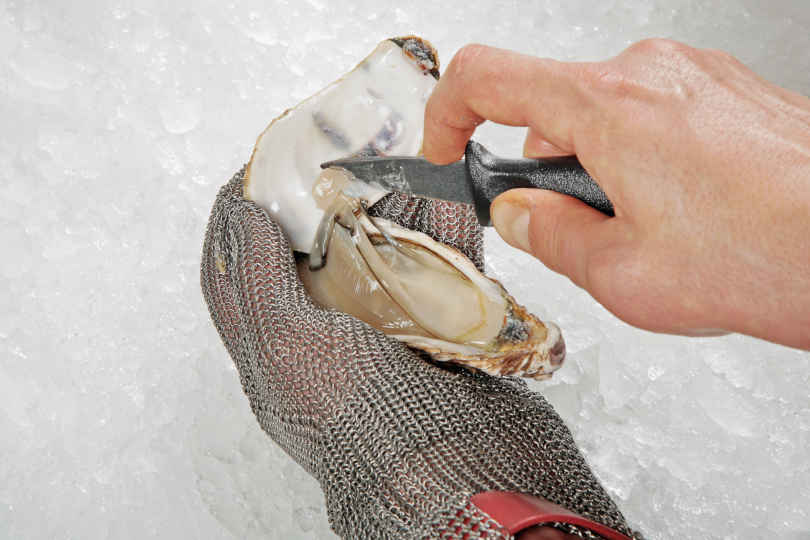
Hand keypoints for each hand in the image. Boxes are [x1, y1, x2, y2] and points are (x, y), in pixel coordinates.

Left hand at [200, 171, 637, 538]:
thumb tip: (236, 217)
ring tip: (394, 173)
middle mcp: (329, 342)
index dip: (236, 218)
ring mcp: (388, 337)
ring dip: (389, 213)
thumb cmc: (367, 430)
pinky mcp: (443, 335)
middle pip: (313, 255)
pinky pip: (440, 270)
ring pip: (380, 256)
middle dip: (319, 204)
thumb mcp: (287, 350)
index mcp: (278, 354)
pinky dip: (446, 235)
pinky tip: (449, 205)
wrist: (467, 478)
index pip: (236, 272)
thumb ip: (257, 281)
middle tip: (332, 161)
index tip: (254, 170)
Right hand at [423, 40, 809, 349]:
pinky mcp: (724, 88)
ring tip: (640, 229)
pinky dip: (639, 156)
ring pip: (603, 111)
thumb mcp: (622, 274)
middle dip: (542, 167)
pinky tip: (678, 211)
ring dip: (595, 167)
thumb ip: (549, 237)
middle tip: (567, 225)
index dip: (446, 113)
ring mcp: (692, 74)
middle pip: (549, 103)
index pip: (486, 77)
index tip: (445, 147)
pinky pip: (651, 113)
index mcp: (607, 108)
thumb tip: (520, 215)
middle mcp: (649, 73)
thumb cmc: (765, 255)